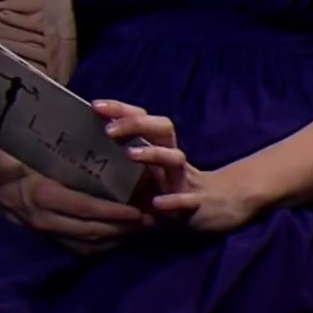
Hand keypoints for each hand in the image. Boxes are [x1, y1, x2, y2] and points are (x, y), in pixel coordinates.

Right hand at [0, 141, 153, 253]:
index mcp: (39, 192)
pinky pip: (70, 247)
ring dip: (111, 241)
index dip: (113, 214)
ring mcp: (35, 228)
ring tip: (136, 231)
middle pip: (86, 232)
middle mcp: (37, 216)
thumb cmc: (19, 140)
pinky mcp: (36, 234)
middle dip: (120, 230)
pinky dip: (95, 245)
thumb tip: (113, 140)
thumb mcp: (39, 139)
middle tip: (147, 222)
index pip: (84, 209)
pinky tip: (114, 237)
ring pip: (80, 245)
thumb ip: (71, 145)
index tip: (138, 212)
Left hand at [94, 99, 264, 233]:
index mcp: (161, 149)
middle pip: (162, 129)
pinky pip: (187, 201)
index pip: (143, 120)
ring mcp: (186, 181)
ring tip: (130, 154)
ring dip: (153, 154)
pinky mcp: (198, 205)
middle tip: (108, 129)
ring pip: (175, 159)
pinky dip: (174, 201)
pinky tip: (157, 204)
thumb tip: (89, 152)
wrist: (223, 207)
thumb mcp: (153, 174)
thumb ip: (130, 162)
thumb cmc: (177, 189)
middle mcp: (173, 160)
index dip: (121, 110)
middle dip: (136, 124)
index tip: (95, 105)